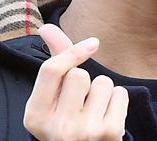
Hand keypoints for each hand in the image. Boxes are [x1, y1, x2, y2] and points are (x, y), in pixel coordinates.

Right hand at [23, 24, 128, 140]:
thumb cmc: (68, 120)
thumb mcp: (52, 97)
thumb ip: (55, 60)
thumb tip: (47, 27)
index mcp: (35, 117)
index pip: (52, 70)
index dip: (72, 52)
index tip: (92, 43)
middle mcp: (57, 128)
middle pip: (79, 74)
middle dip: (85, 81)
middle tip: (81, 101)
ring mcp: (84, 133)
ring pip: (102, 82)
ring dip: (103, 90)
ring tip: (94, 110)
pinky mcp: (110, 134)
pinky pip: (120, 93)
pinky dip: (118, 100)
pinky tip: (107, 116)